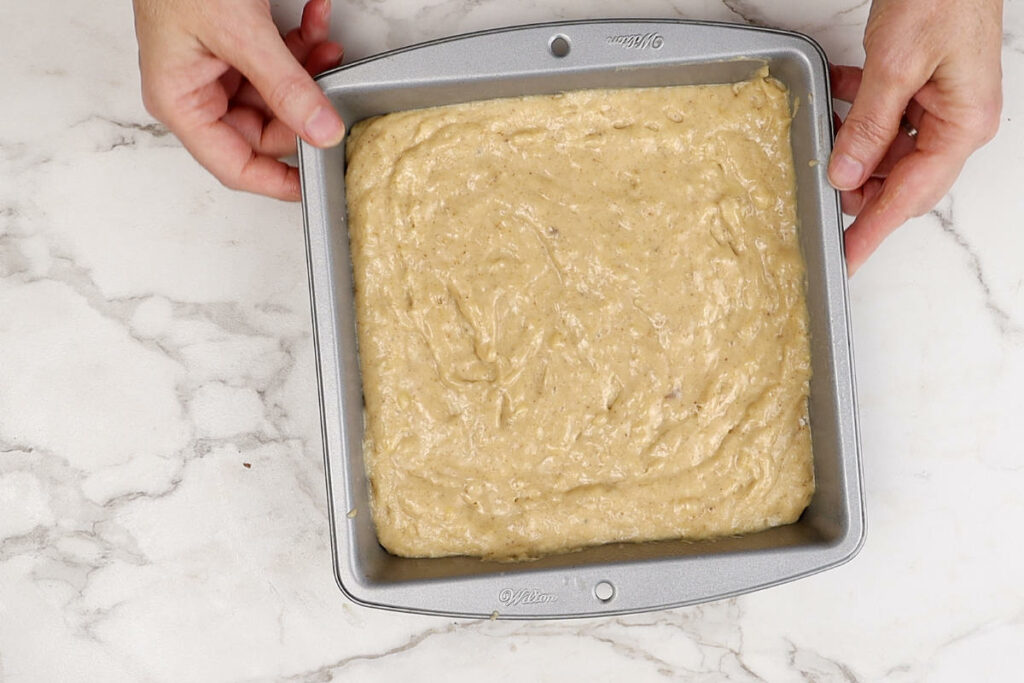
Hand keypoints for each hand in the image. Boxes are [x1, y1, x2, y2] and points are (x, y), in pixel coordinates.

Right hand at [131, 0, 344, 200]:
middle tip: (330, 91)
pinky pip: (277, 62)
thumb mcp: (239, 33)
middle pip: (264, 130)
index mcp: (181, 103)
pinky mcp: (235, 45)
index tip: (317, 182)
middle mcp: (196, 92)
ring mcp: (216, 68)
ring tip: (326, 45)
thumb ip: (286, 86)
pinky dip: (302, 43)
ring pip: (278, 94)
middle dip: (303, 107)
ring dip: (308, 69)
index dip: (278, 182)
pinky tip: (316, 21)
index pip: (234, 166)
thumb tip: (322, 130)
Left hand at [829, 0, 1002, 274]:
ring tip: (825, 136)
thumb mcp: (895, 65)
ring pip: (888, 148)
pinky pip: (887, 115)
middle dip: (859, 187)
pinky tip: (837, 97)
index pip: (909, 197)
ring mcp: (943, 103)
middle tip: (820, 195)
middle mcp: (958, 120)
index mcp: (963, 125)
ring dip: (854, 145)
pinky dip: (858, 111)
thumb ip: (868, 124)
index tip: (846, 258)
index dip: (872, 230)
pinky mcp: (925, 84)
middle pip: (900, 178)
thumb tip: (846, 175)